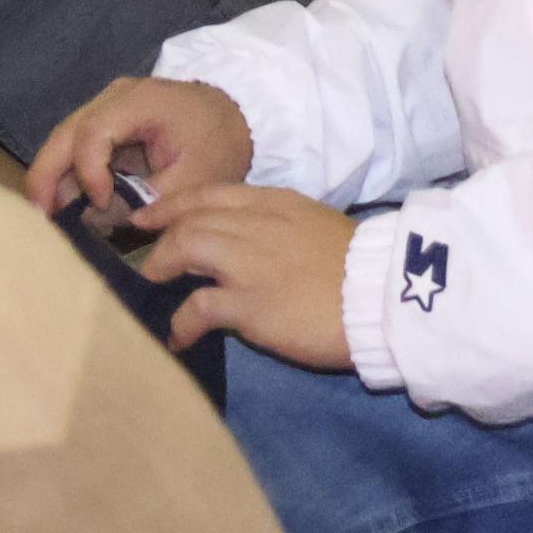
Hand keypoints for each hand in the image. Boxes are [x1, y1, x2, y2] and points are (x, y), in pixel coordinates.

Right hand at [27, 75, 253, 223]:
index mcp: (139, 100)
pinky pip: (79, 150)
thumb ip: (154, 198)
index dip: (88, 171)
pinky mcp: (107, 127)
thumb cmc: (219, 143)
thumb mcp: (199, 176)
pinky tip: (65, 208)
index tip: (102, 203)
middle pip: (66, 133)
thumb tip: (105, 221)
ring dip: (55, 179)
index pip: (93, 131)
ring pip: (66, 142)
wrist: (235, 117)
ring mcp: (107, 110)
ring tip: (48, 218)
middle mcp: (114, 98)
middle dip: (47, 174)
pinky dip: (71, 178)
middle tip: (38, 215)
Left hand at [141, 187, 359, 371]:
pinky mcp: (250, 305)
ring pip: (185, 247)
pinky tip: (177, 339)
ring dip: (161, 266)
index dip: (174, 204)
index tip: (150, 216)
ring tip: (154, 285)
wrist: (384, 297)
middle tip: (148, 257)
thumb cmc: (360, 266)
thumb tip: (250, 243)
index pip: (211, 194)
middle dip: (162, 235)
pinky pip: (198, 308)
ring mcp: (249, 263)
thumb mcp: (316, 225)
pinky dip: (180, 323)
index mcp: (275, 203)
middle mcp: (256, 225)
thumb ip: (279, 227)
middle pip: (191, 218)